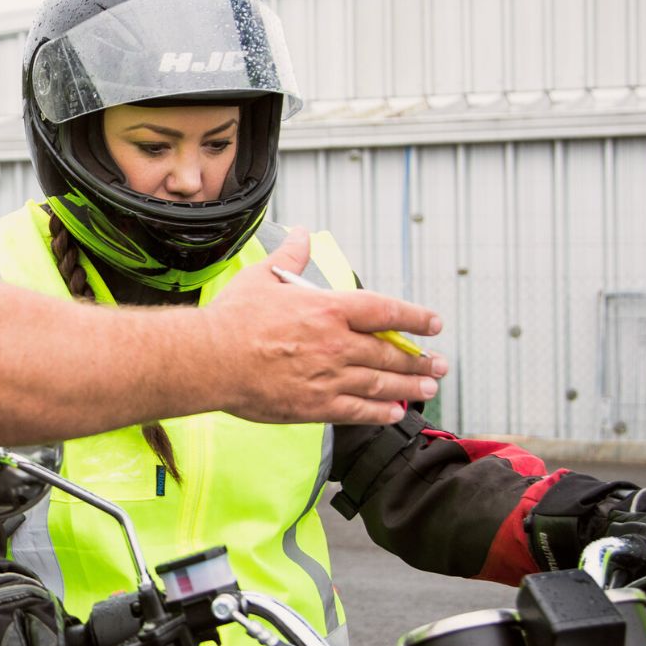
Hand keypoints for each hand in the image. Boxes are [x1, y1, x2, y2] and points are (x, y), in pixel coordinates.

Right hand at [211, 227, 447, 425]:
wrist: (208, 360)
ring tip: (427, 386)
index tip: (433, 323)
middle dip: (419, 358)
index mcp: (327, 309)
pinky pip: (358, 411)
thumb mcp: (263, 278)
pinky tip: (393, 412)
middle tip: (438, 363)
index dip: (414, 318)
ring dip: (408, 385)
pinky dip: (380, 412)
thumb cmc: (232, 320)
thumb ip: (290, 256)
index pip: (385, 312)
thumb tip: (300, 233)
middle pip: (389, 352)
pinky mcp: (314, 406)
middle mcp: (335, 344)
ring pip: (380, 383)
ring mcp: (327, 377)